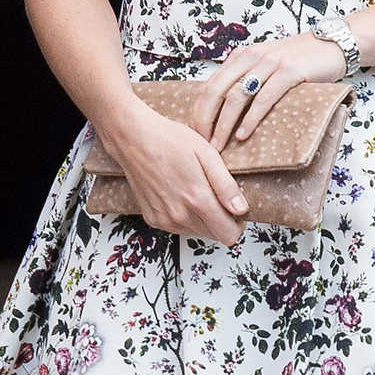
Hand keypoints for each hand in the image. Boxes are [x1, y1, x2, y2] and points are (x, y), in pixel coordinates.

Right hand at [102, 97, 248, 244]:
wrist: (133, 138)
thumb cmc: (170, 140)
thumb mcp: (207, 154)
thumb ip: (226, 186)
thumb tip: (241, 210)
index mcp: (197, 200)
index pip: (228, 236)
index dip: (237, 224)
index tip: (235, 210)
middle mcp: (179, 216)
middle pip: (214, 235)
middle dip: (220, 219)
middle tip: (214, 194)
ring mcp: (164, 220)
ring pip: (196, 232)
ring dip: (201, 218)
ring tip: (194, 190)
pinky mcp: (152, 219)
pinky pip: (178, 228)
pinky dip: (183, 216)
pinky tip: (178, 194)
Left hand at [192, 32, 346, 153]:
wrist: (333, 44)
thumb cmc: (300, 60)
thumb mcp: (266, 65)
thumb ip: (247, 80)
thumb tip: (225, 111)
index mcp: (241, 56)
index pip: (209, 86)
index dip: (198, 111)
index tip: (194, 134)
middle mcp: (251, 57)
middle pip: (216, 91)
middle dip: (205, 121)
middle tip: (202, 145)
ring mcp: (270, 63)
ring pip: (236, 96)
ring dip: (224, 125)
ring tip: (218, 146)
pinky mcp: (289, 72)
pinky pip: (264, 98)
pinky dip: (251, 119)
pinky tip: (243, 135)